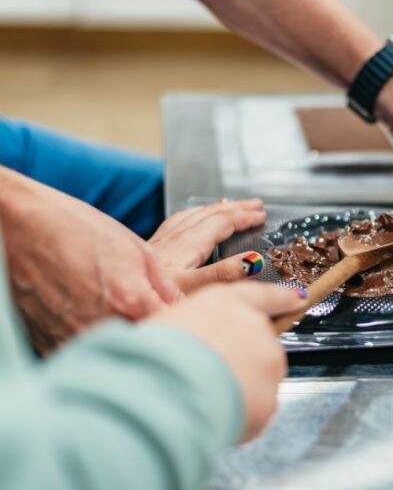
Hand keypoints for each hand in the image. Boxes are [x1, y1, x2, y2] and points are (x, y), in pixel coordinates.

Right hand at [0, 168, 180, 352]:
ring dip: (121, 339)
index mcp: (131, 304)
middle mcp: (101, 329)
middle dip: (154, 336)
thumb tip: (185, 308)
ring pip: (112, 352)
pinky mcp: (48, 345)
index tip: (187, 320)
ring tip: (109, 310)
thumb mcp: (137, 251)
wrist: (16, 228)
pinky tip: (86, 316)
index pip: (176, 332)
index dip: (184, 326)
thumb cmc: (74, 232)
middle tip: (149, 317)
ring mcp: (71, 340)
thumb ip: (167, 286)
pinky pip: (82, 351)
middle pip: (143, 347)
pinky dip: (91, 340)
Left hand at [148, 198, 267, 292]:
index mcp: (186, 247)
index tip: (261, 215)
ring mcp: (159, 246)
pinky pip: (175, 224)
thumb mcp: (192, 290)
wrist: (112, 303)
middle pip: (207, 215)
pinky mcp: (147, 254)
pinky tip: (189, 223)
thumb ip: (223, 275)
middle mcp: (172, 241)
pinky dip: (190, 218)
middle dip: (233, 208)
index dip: (242, 218)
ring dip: (213, 210)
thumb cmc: (147, 301)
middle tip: (254, 204)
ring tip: (227, 205)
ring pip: (190, 217)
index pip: (220, 224)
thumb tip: (253, 260)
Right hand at [149, 282, 302, 440]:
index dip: (281, 297)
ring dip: (238, 391)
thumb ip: (193, 329)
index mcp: (226, 301)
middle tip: (206, 378)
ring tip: (202, 398)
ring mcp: (267, 361)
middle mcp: (254, 326)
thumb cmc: (152, 356)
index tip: (298, 298)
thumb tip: (194, 341)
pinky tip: (211, 416)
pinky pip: (255, 411)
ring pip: (257, 381)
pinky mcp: (270, 398)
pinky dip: (238, 418)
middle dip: (241, 363)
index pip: (261, 294)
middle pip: (258, 345)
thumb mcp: (166, 326)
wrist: (164, 392)